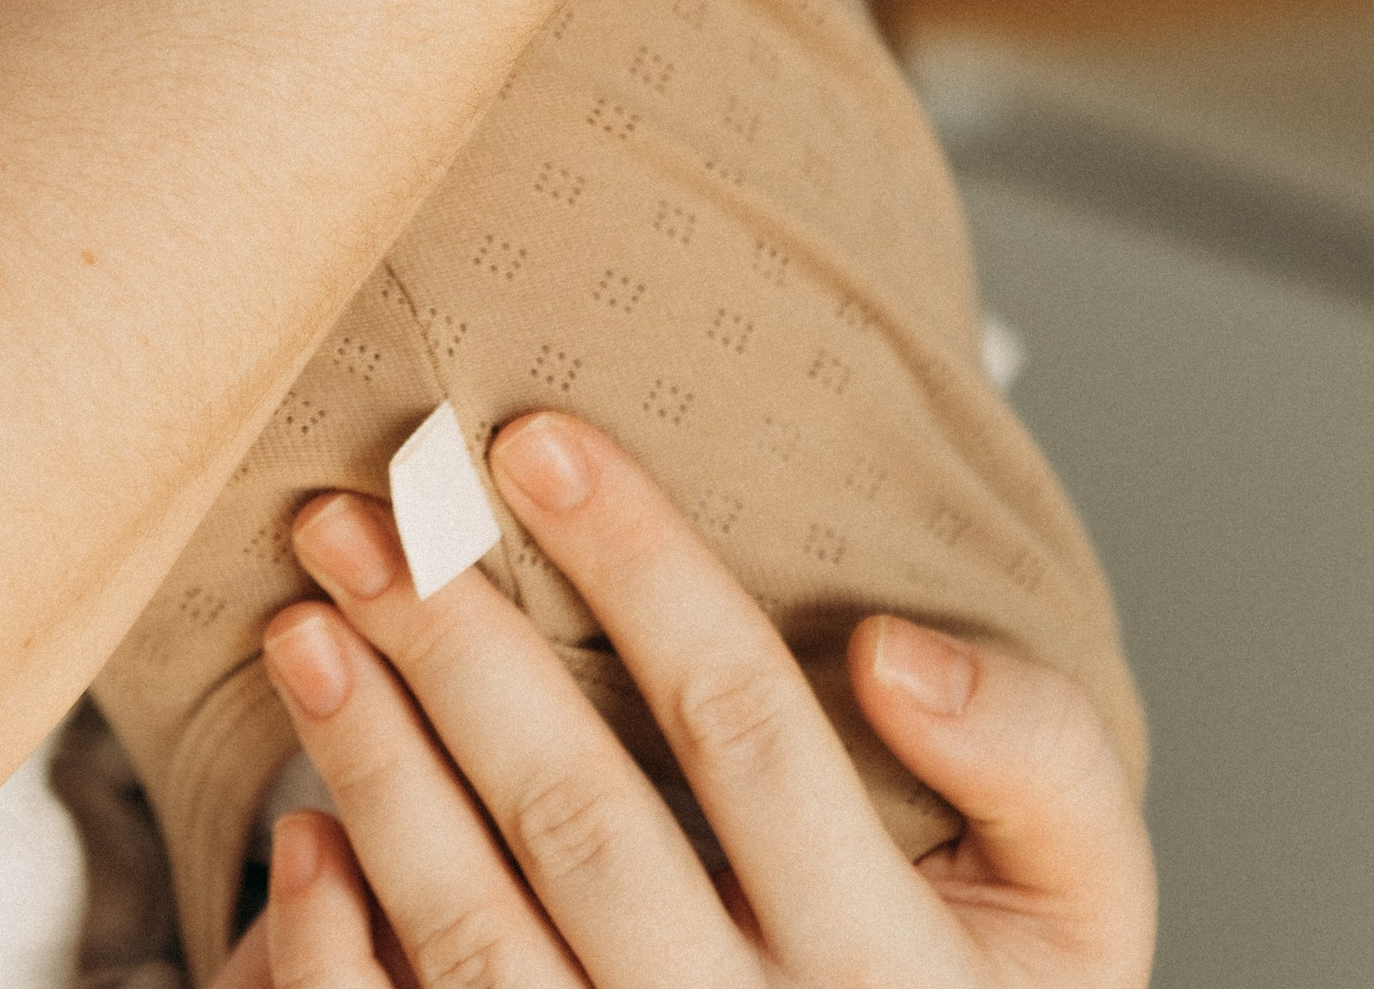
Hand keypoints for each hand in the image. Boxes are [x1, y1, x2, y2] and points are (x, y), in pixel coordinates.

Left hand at [227, 415, 1152, 988]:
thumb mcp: (1077, 900)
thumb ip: (1036, 756)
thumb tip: (891, 647)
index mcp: (897, 974)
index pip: (749, 728)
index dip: (638, 570)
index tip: (530, 439)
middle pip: (583, 821)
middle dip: (456, 650)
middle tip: (358, 512)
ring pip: (478, 939)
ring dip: (373, 772)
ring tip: (304, 624)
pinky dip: (336, 951)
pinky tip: (297, 833)